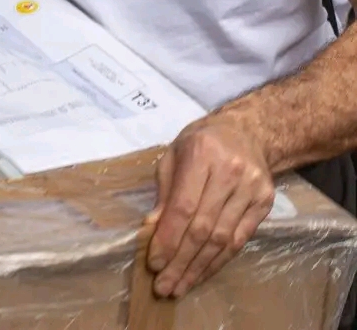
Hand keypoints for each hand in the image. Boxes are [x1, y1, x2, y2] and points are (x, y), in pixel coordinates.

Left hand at [147, 114, 273, 298]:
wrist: (247, 131)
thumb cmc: (201, 142)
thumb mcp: (174, 154)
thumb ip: (164, 191)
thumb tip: (153, 229)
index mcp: (202, 154)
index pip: (183, 206)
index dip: (168, 239)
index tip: (154, 264)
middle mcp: (230, 172)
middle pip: (203, 228)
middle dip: (181, 261)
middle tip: (164, 287)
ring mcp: (251, 188)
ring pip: (223, 239)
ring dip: (199, 268)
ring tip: (180, 287)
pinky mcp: (265, 203)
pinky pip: (240, 240)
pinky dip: (219, 261)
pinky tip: (202, 274)